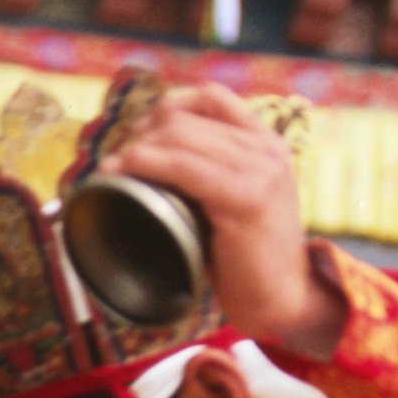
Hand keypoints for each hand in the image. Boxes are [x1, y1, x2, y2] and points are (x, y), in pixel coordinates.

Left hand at [106, 84, 342, 362]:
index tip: (138, 135)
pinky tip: (124, 172)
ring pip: (181, 135)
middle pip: (188, 114)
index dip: (166, 107)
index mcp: (265, 141)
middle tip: (116, 160)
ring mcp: (260, 169)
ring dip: (136, 148)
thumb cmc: (249, 261)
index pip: (210, 97)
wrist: (285, 300)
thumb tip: (154, 163)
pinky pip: (185, 167)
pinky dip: (147, 164)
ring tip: (112, 169)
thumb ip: (209, 176)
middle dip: (142, 132)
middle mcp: (265, 146)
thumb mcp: (233, 203)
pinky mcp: (246, 198)